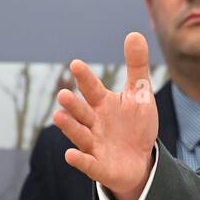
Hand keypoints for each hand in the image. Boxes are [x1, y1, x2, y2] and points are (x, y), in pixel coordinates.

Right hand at [53, 33, 158, 199]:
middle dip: (73, 104)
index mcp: (103, 103)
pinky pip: (87, 163)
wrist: (140, 160)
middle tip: (64, 94)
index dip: (85, 78)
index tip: (76, 64)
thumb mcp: (140, 94)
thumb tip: (134, 33)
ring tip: (59, 116)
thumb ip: (136, 66)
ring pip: (79, 134)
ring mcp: (94, 144)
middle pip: (81, 112)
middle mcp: (94, 122)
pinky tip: (70, 154)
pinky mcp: (98, 166)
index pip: (92, 88)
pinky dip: (79, 159)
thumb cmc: (135, 125)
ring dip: (69, 127)